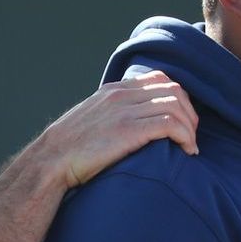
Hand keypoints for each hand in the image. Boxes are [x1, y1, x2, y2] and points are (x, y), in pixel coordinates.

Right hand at [39, 70, 197, 188]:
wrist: (50, 162)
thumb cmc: (68, 151)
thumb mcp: (90, 122)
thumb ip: (110, 116)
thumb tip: (129, 126)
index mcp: (113, 91)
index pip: (159, 79)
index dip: (178, 98)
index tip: (181, 120)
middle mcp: (121, 96)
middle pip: (173, 90)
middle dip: (189, 112)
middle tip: (191, 136)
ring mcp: (124, 111)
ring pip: (176, 105)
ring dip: (190, 127)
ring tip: (190, 147)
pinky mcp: (127, 130)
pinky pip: (170, 123)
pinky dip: (186, 137)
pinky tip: (187, 151)